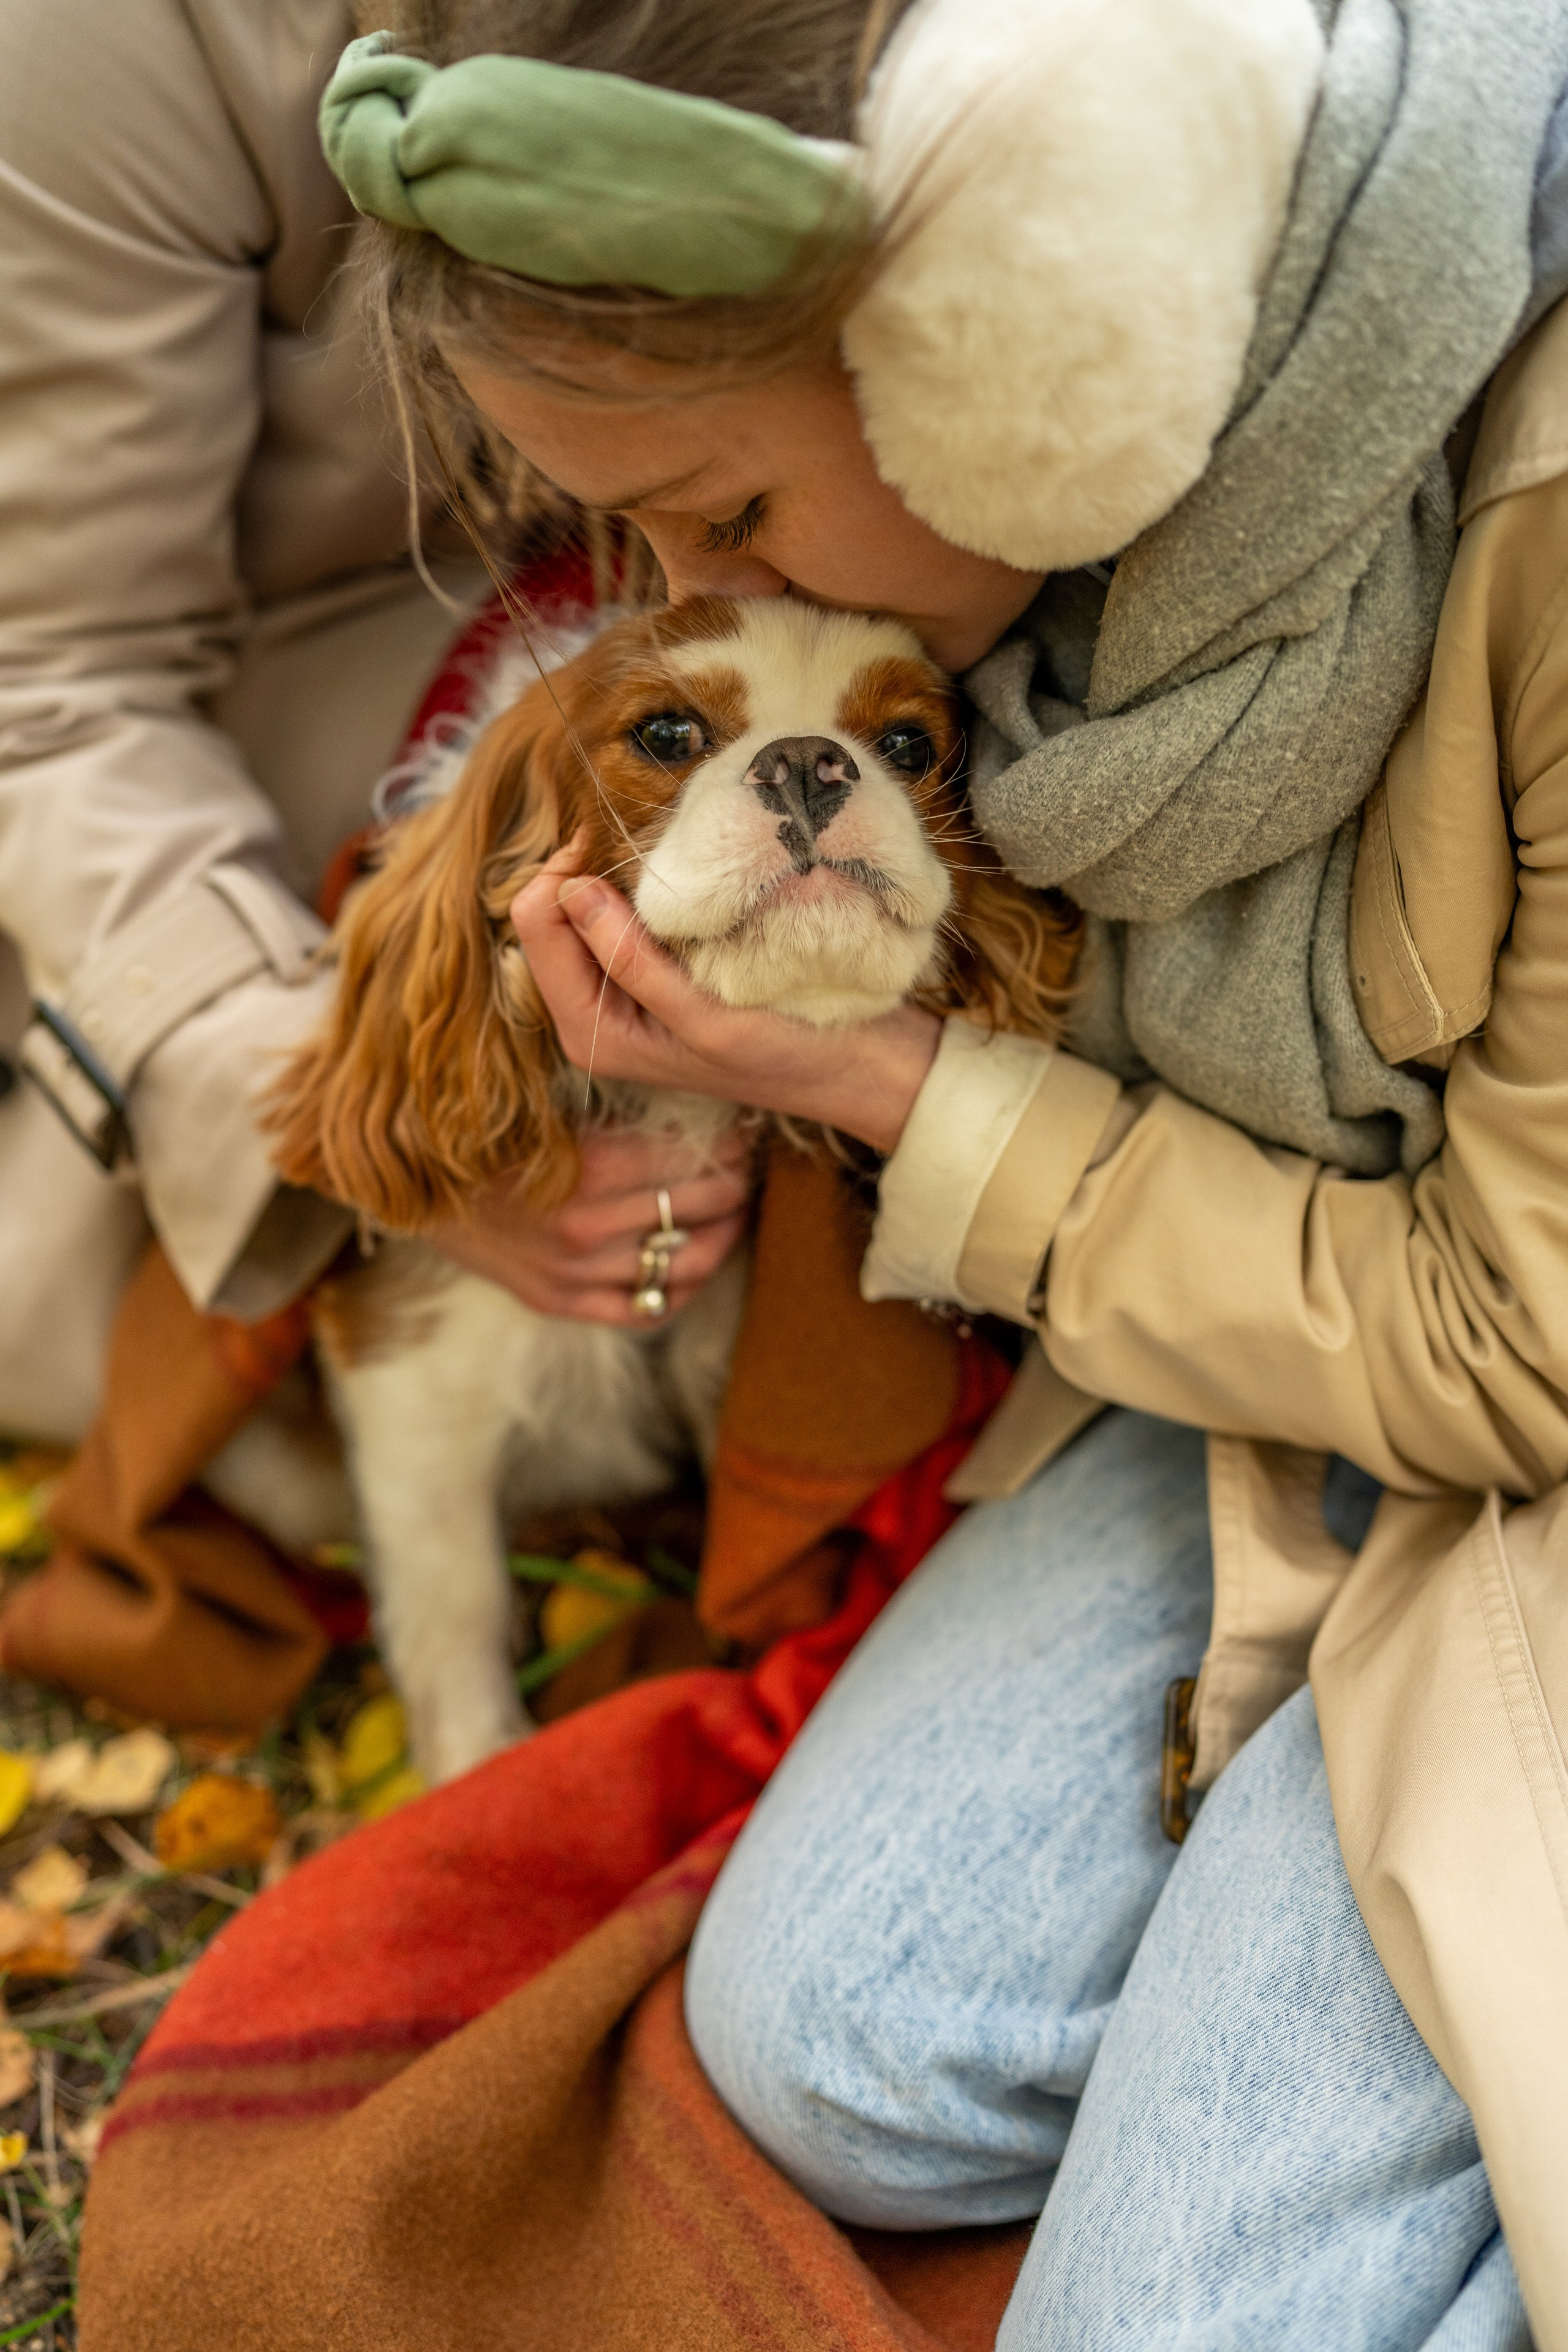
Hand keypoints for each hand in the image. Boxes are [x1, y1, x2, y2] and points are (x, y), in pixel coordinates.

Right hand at [426, 1124, 752, 1325]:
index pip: (692, 1158)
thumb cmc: (477, 1124)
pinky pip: (644, 1309)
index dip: (729, 1140)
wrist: (399, 1176)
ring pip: (685, 1263)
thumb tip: (684, 1071)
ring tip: (734, 1207)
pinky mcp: (559, 1302)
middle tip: (747, 1157)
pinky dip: (679, 1286)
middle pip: (698, 1206)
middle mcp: (585, 1231)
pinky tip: (693, 1258)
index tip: (740, 1123)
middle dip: (734, 1178)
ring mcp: (574, 1276)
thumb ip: (610, 1093)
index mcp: (587, 1171)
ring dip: (723, 1232)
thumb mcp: (540, 1096)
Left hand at [510, 854, 941, 1154]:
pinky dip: (636, 893)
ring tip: (660, 863)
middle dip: (581, 875)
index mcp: (589, 1032)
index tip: (611, 840)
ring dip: (609, 880)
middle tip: (638, 842)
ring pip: (579, 913)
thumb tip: (571, 891)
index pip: (536, 929)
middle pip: (547, 918)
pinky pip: (617, 919)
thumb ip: (630, 962)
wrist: (849, 1067)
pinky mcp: (650, 978)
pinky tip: (676, 886)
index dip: (562, 875)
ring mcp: (619, 996)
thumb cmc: (783, 1050)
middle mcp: (591, 1016)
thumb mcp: (704, 1016)